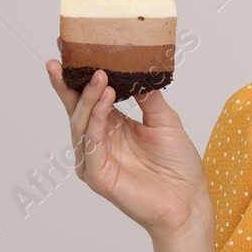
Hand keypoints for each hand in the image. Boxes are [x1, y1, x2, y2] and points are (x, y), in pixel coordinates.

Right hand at [45, 47, 213, 240]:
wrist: (190, 201)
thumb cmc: (179, 166)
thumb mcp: (165, 120)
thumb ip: (148, 97)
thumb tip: (135, 69)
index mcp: (112, 128)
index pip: (89, 98)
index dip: (78, 76)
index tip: (68, 49)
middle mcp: (98, 142)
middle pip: (76, 108)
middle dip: (67, 83)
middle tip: (61, 57)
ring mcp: (95, 160)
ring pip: (81, 123)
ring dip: (89, 98)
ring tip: (100, 76)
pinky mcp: (98, 176)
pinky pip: (91, 143)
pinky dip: (95, 119)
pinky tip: (104, 100)